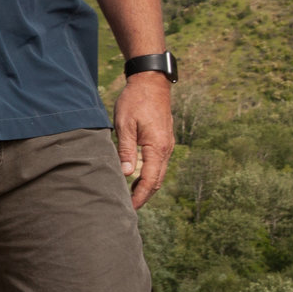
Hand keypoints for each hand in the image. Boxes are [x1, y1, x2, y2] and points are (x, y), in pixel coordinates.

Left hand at [113, 73, 174, 209]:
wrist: (151, 82)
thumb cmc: (135, 101)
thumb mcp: (125, 125)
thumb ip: (126, 150)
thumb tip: (127, 174)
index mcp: (157, 147)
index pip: (150, 180)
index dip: (140, 197)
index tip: (130, 209)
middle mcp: (166, 149)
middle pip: (157, 181)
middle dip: (144, 196)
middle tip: (129, 209)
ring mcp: (167, 145)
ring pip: (159, 173)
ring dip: (147, 186)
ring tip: (132, 197)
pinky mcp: (164, 140)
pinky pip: (158, 164)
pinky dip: (150, 174)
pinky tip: (138, 178)